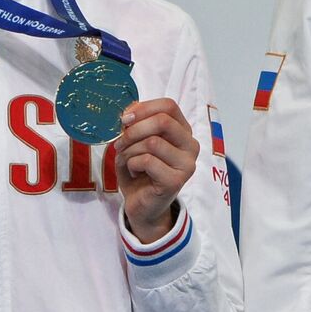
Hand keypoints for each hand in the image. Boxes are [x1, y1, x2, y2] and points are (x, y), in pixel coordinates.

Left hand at [114, 98, 198, 241]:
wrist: (142, 205)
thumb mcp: (136, 141)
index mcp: (183, 131)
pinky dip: (132, 164)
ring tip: (126, 160)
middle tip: (120, 142)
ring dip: (130, 150)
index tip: (124, 119)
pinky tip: (133, 171)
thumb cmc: (139, 170)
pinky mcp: (176, 180)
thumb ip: (136, 123)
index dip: (143, 108)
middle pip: (163, 121)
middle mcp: (190, 145)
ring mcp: (186, 164)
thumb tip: (129, 109)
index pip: (169, 106)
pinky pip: (147, 161)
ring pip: (152, 142)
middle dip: (134, 130)